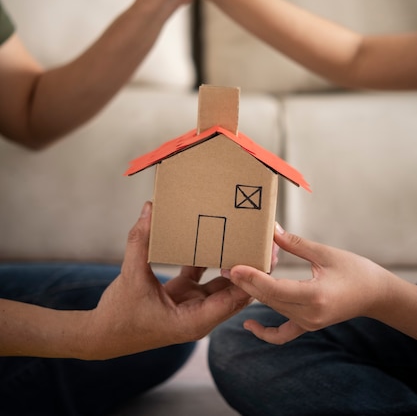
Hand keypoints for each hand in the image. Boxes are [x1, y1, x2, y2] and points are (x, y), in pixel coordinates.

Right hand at [85, 201, 249, 358]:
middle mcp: (201, 314)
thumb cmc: (119, 317)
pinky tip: (208, 235)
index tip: (262, 250)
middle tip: (260, 237)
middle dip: (249, 265)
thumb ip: (141, 242)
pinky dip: (206, 258)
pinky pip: (201, 274)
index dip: (252, 275)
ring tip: (241, 232)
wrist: (101, 336)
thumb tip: (150, 209)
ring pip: (221, 281)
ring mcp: (193, 305)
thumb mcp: (130, 277)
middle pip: (236, 289)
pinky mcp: (183, 296)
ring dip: (230, 259)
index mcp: (195, 320)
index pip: (236, 297)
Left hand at [225, 224, 387, 344]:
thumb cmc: (354, 270)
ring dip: (252, 294)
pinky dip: (265, 333)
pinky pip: (283, 334)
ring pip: (272, 309)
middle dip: (245, 282)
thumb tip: (270, 229)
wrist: (375, 295)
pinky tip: (248, 324)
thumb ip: (294, 243)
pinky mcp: (308, 326)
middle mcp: (309, 314)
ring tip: (231, 277)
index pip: (275, 289)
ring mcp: (308, 323)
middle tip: (224, 264)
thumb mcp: (324, 253)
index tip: (234, 266)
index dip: (252, 278)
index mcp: (315, 296)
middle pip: (268, 299)